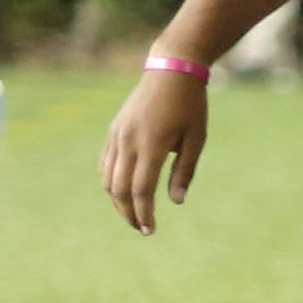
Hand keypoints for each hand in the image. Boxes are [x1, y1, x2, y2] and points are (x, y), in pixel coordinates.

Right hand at [99, 67, 211, 233]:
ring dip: (117, 200)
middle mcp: (129, 142)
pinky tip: (122, 192)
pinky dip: (111, 182)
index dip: (144, 213)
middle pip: (120, 189)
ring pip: (108, 178)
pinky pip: (106, 164)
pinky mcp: (113, 131)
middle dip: (128, 213)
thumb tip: (175, 201)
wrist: (170, 72)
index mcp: (152, 145)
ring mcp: (117, 136)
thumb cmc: (190, 106)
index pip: (142, 190)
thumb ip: (184, 171)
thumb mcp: (196, 139)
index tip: (149, 230)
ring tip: (132, 214)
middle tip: (141, 229)